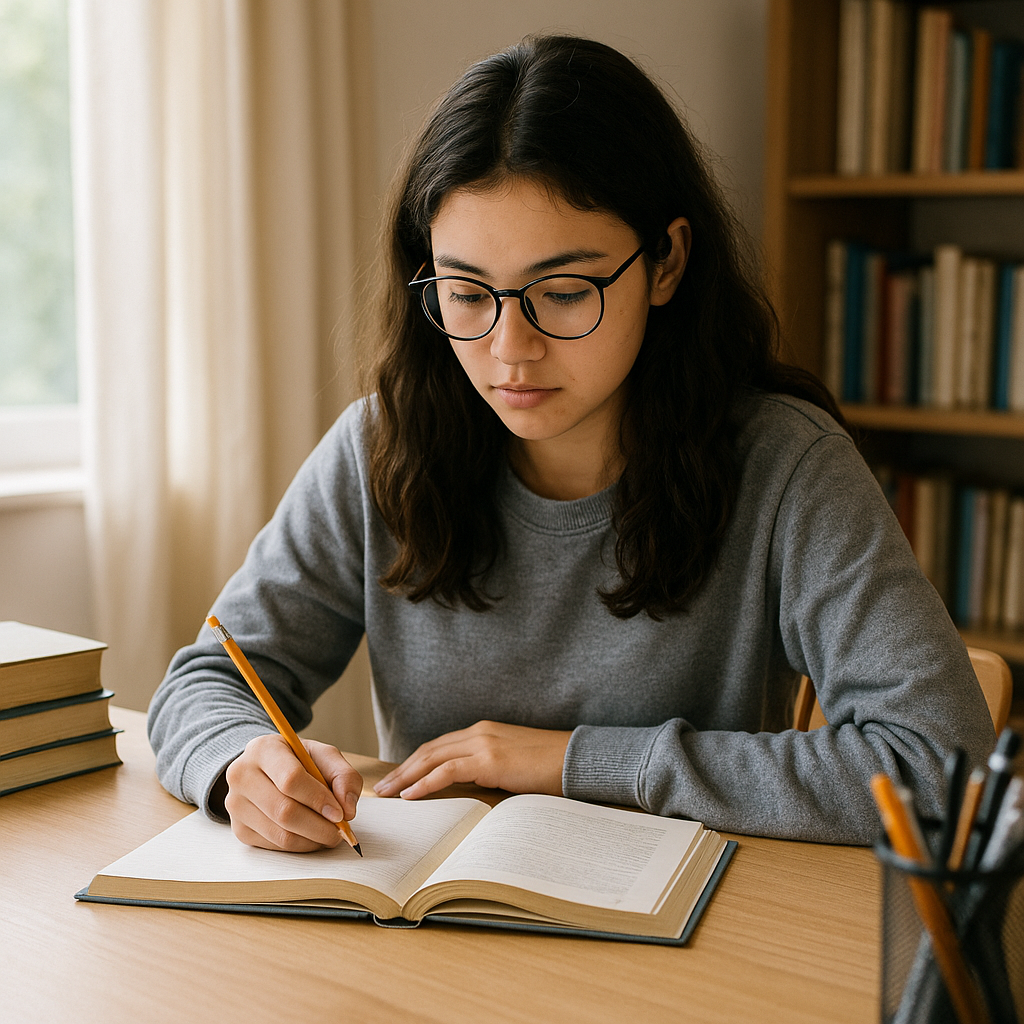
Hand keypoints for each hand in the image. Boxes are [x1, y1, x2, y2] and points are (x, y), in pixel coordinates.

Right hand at [223, 733, 362, 851]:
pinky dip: (300, 846)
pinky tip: (311, 835)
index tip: (340, 813)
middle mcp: (242, 776)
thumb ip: (343, 776)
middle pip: (284, 811)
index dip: (319, 800)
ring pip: (280, 834)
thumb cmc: (298, 761)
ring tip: (330, 833)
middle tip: (340, 831)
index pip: (291, 779)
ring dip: (312, 840)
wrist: (266, 769)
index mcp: (263, 749)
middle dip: (319, 827)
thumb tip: (348, 809)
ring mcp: (236, 805)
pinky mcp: (239, 829)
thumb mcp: (323, 756)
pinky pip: (274, 846)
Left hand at [373, 721, 571, 799]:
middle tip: (383, 787)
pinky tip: (410, 795)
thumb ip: (488, 769)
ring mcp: (483, 743)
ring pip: (432, 758)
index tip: (398, 777)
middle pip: (429, 750)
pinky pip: (447, 771)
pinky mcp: (489, 759)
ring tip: (388, 793)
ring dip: (406, 776)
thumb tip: (468, 789)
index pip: (439, 746)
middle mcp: (478, 732)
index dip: (415, 762)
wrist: (576, 758)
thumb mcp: (512, 764)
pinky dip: (425, 782)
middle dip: (403, 769)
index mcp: (483, 732)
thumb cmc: (549, 766)